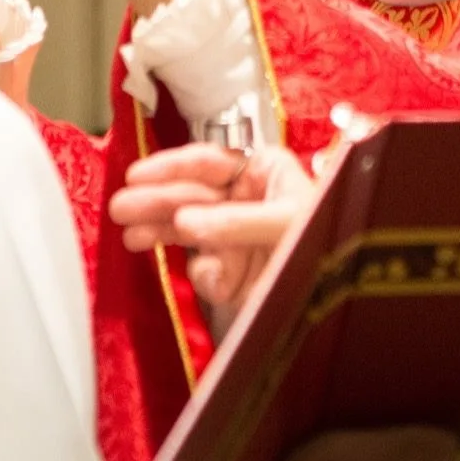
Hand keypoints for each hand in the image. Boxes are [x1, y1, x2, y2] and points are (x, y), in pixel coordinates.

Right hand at [110, 144, 318, 320]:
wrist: (339, 298)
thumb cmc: (325, 243)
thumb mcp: (287, 224)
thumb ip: (236, 222)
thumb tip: (186, 221)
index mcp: (265, 172)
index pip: (211, 161)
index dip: (172, 166)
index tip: (138, 174)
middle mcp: (246, 199)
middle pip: (191, 194)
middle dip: (156, 200)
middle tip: (120, 207)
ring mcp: (236, 235)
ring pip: (188, 228)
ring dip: (159, 232)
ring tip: (131, 237)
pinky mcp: (232, 270)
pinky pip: (206, 268)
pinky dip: (208, 276)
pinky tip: (217, 284)